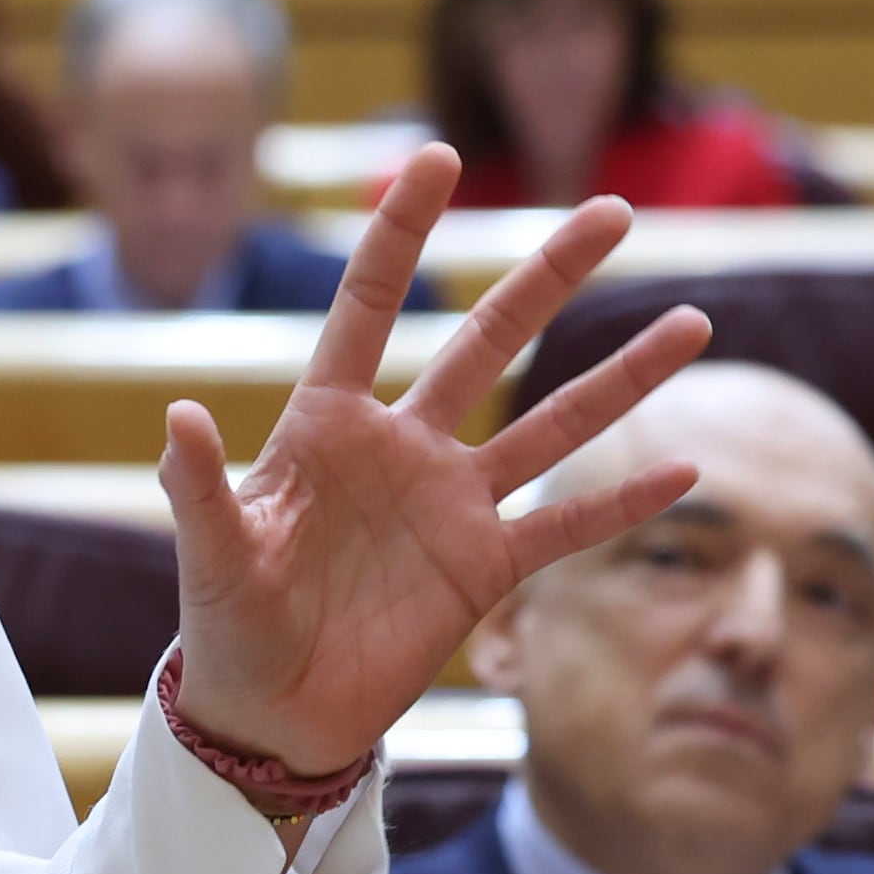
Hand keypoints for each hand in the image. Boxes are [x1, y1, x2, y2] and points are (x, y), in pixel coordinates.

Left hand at [158, 143, 709, 783]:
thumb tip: (180, 415)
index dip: (401, 234)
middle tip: (613, 210)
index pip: (368, 308)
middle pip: (488, 342)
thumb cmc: (228, 627)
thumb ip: (200, 485)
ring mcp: (452, 506)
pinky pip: (568, 527)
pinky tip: (687, 468)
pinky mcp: (486, 571)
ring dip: (621, 376)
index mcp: (326, 425)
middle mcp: (403, 448)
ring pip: (552, 425)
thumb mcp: (212, 554)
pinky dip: (625, 502)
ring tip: (693, 320)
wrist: (270, 715)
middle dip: (548, 277)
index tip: (437, 157)